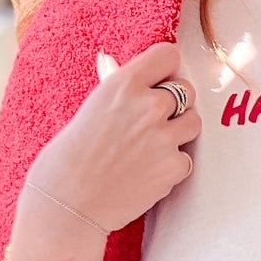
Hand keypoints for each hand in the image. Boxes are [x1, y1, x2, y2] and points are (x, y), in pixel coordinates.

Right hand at [28, 40, 201, 235]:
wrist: (66, 206)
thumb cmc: (67, 158)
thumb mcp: (88, 110)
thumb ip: (112, 85)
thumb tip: (109, 59)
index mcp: (123, 84)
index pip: (168, 55)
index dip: (165, 71)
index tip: (158, 83)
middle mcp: (149, 105)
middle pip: (187, 90)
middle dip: (174, 105)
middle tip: (150, 123)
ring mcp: (164, 137)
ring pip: (194, 122)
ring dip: (178, 132)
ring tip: (150, 148)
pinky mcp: (174, 167)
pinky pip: (186, 159)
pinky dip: (172, 166)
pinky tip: (146, 173)